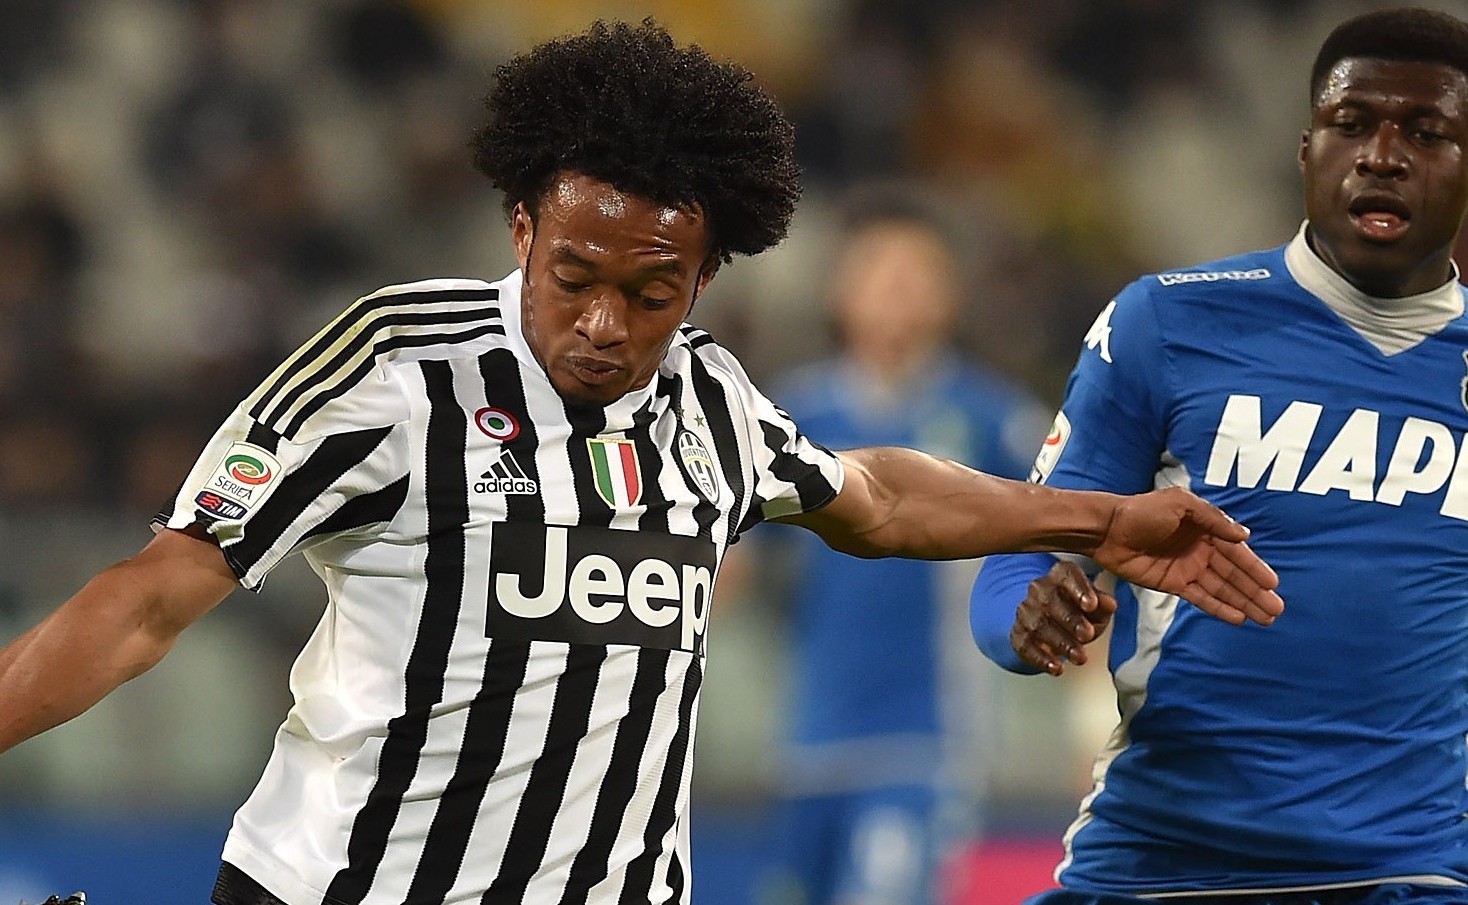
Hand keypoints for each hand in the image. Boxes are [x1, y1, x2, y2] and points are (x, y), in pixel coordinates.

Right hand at [1011, 561, 1115, 675]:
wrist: (1053, 624)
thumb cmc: (1077, 611)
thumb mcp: (1095, 605)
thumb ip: (1103, 604)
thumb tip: (1108, 604)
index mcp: (1060, 576)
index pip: (1066, 575)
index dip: (1079, 589)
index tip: (1091, 605)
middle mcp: (1039, 590)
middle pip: (1050, 601)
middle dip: (1070, 620)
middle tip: (1087, 634)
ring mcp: (1026, 612)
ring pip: (1038, 625)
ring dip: (1060, 643)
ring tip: (1079, 656)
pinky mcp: (1018, 634)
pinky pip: (1025, 645)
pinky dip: (1041, 658)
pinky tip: (1056, 667)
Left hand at [1092, 487, 1282, 626]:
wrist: (1107, 529)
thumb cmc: (1141, 511)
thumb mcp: (1180, 504)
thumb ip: (1212, 519)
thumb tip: (1244, 536)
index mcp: (1205, 528)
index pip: (1235, 552)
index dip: (1254, 568)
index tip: (1273, 584)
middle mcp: (1200, 549)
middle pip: (1233, 574)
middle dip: (1255, 591)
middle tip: (1276, 609)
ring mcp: (1187, 568)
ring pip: (1221, 589)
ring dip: (1243, 603)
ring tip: (1265, 618)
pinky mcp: (1173, 584)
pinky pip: (1201, 598)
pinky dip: (1219, 608)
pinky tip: (1238, 618)